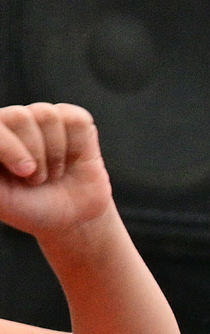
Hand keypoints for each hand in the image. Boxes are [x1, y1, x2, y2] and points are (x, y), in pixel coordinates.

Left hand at [0, 105, 115, 237]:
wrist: (72, 218)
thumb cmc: (29, 208)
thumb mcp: (0, 199)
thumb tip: (0, 147)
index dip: (9, 147)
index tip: (24, 173)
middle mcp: (13, 124)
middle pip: (19, 116)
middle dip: (35, 153)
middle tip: (37, 178)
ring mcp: (43, 120)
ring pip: (48, 115)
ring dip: (55, 153)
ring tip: (53, 172)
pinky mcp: (74, 122)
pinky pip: (76, 120)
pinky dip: (77, 145)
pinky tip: (73, 159)